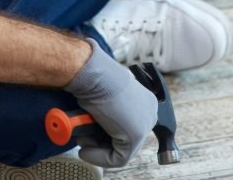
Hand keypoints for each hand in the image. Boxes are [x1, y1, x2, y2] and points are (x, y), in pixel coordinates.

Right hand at [64, 39, 156, 168]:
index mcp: (144, 99)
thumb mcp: (104, 93)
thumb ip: (108, 109)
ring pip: (122, 150)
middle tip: (85, 139)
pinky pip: (117, 159)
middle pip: (126, 138)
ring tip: (83, 143)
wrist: (93, 73)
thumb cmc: (94, 76)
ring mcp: (144, 124)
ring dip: (98, 150)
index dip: (107, 133)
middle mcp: (149, 111)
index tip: (90, 133)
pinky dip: (98, 158)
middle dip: (103, 143)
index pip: (127, 124)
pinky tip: (85, 151)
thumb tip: (97, 124)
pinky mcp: (135, 136)